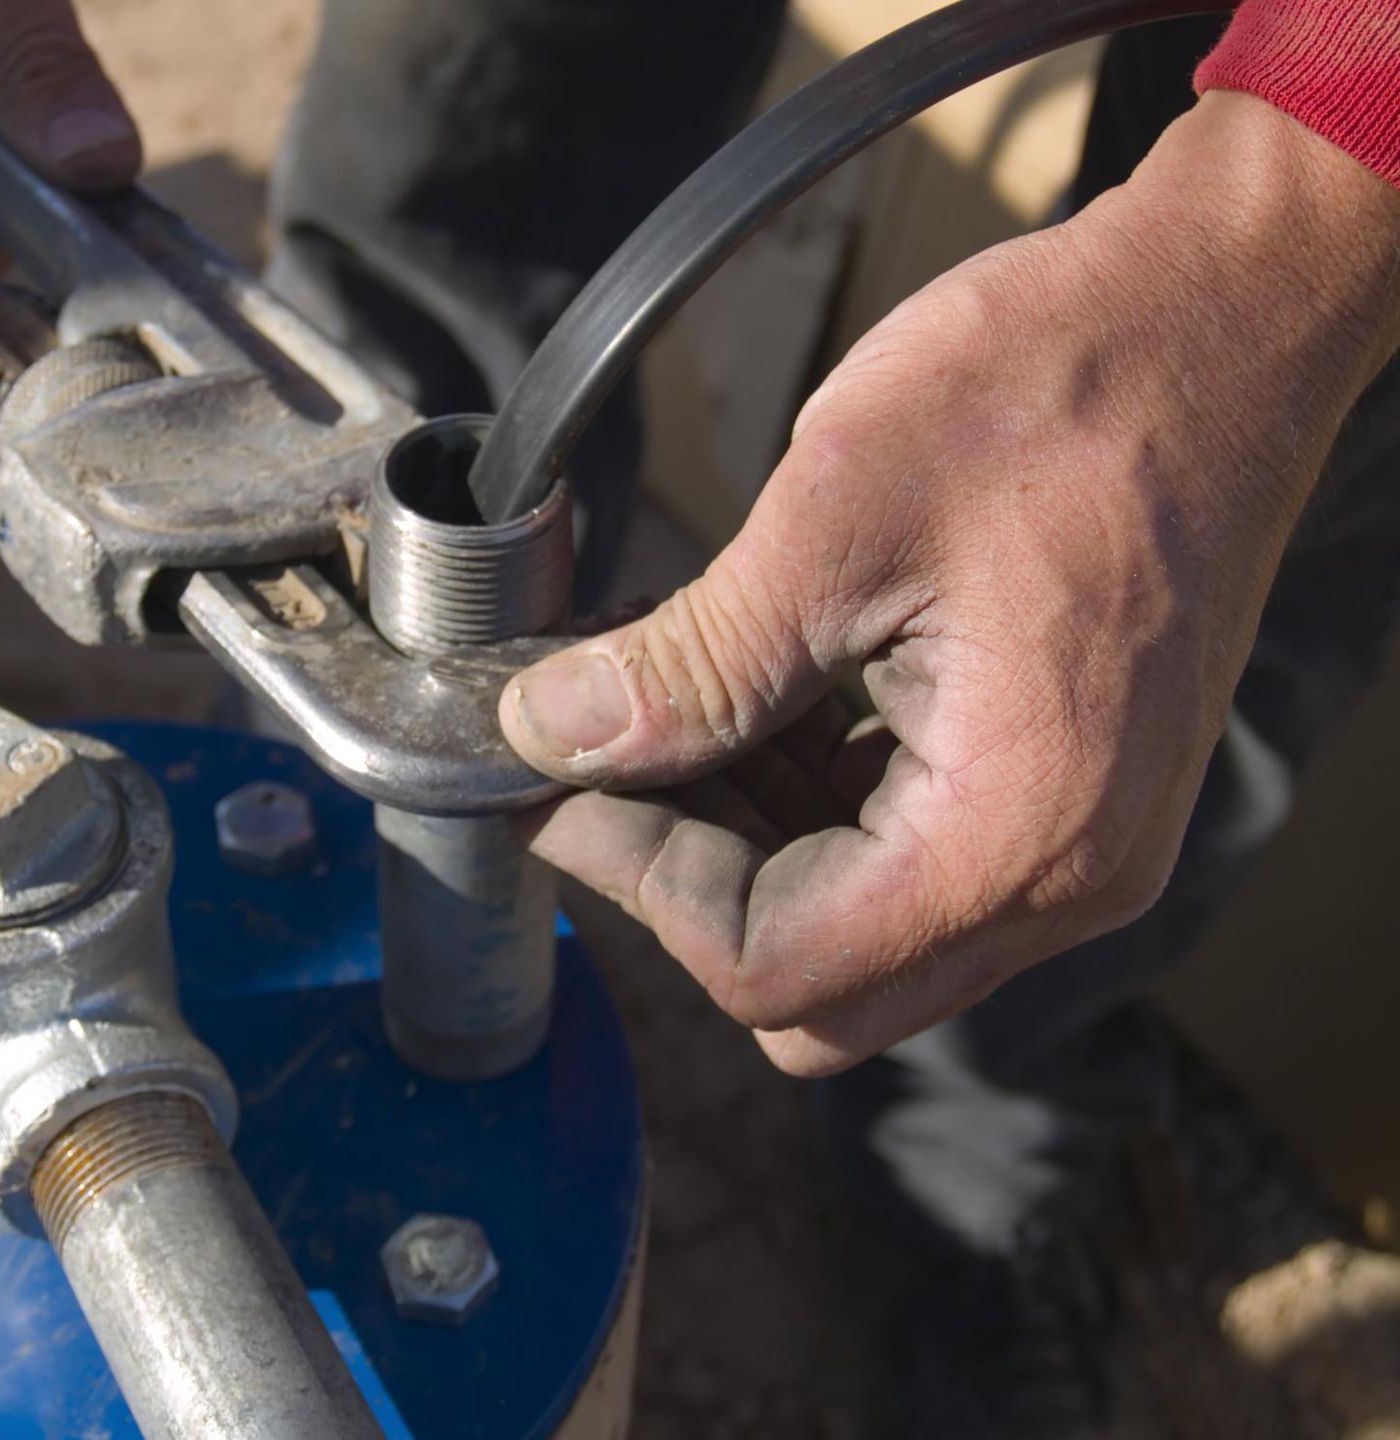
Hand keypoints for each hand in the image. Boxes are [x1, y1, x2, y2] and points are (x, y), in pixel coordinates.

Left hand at [501, 93, 1399, 1075]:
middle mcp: (1065, 877)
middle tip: (603, 756)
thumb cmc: (1061, 386)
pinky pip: (909, 862)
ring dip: (743, 844)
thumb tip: (548, 735)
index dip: (637, 880)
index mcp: (1015, 833)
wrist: (1224, 313)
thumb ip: (689, 663)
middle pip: (819, 991)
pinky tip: (752, 696)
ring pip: (857, 933)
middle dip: (686, 883)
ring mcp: (1078, 842)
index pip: (774, 965)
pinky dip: (811, 806)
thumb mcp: (836, 519)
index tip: (556, 777)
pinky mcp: (1069, 790)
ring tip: (667, 704)